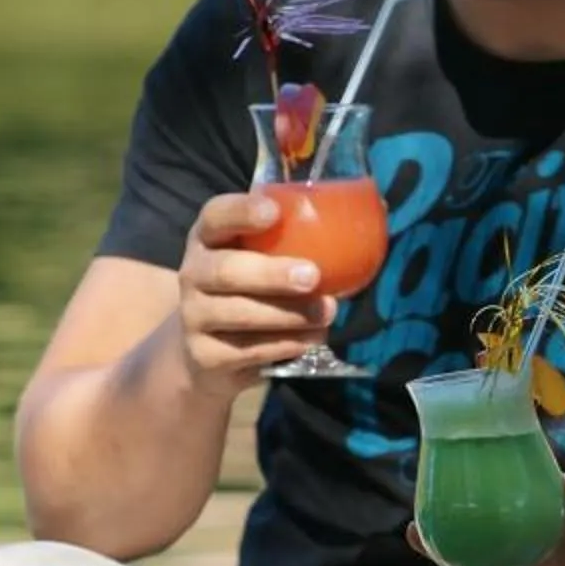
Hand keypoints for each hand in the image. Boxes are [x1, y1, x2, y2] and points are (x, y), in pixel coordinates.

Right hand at [174, 191, 334, 391]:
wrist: (206, 351)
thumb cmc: (248, 290)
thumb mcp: (259, 258)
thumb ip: (292, 239)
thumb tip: (371, 210)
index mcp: (208, 238)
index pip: (215, 215)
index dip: (241, 212)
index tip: (273, 212)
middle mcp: (193, 273)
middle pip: (226, 271)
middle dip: (272, 274)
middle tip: (313, 276)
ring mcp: (193, 316)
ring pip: (240, 314)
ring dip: (289, 315)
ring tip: (327, 313)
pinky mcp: (203, 355)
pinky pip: (248, 350)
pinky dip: (285, 345)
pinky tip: (311, 338)